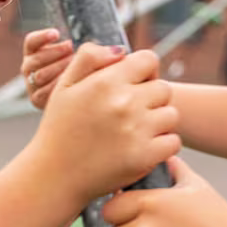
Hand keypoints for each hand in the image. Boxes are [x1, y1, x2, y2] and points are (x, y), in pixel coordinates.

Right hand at [20, 29, 73, 108]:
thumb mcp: (69, 53)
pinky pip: (43, 92)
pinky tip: (70, 82)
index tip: (56, 33)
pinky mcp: (35, 99)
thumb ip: (71, 46)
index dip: (42, 37)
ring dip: (58, 69)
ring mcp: (30, 84)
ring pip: (40, 75)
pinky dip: (57, 86)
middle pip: (36, 59)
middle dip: (56, 53)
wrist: (70, 96)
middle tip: (71, 49)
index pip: (31, 42)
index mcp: (33, 52)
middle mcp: (29, 67)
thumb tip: (83, 41)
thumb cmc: (72, 68)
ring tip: (74, 65)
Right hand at [33, 44, 181, 207]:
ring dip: (159, 122)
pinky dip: (163, 146)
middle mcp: (125, 102)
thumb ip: (89, 58)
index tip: (134, 85)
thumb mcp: (64, 87)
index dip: (144, 71)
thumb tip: (120, 50)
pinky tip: (143, 148)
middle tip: (133, 113)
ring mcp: (137, 130)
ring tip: (137, 132)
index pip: (148, 59)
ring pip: (171, 115)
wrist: (53, 177)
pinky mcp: (145, 157)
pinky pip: (173, 142)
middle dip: (151, 98)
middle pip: (163, 88)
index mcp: (106, 81)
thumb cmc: (59, 130)